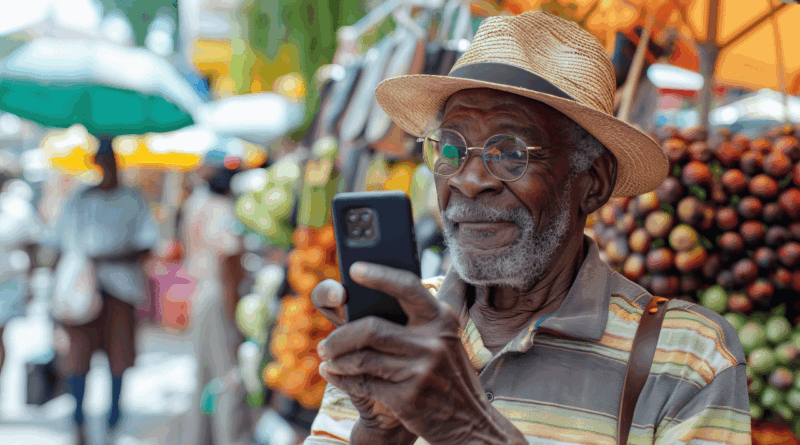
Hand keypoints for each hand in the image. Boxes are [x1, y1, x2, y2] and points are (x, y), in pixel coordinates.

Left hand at [316, 262, 525, 444]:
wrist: (470, 422)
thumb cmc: (446, 375)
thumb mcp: (443, 341)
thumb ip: (416, 320)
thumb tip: (366, 301)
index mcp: (441, 319)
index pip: (407, 287)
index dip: (379, 275)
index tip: (354, 269)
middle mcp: (433, 341)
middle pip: (370, 328)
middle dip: (339, 336)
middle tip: (325, 344)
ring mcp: (421, 370)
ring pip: (362, 358)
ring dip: (337, 360)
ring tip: (328, 360)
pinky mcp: (409, 397)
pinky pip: (363, 384)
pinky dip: (342, 379)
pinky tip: (334, 375)